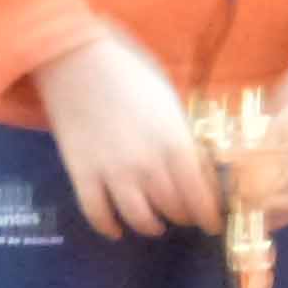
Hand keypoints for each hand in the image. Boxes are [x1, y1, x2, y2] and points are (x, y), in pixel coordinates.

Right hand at [35, 32, 217, 235]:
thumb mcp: (169, 102)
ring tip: (155, 224)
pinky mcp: (81, 174)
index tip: (212, 224)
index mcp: (175, 143)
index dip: (208, 216)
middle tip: (185, 215)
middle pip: (172, 208)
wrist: (75, 59)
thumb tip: (197, 169)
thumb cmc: (130, 72)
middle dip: (183, 216)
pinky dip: (108, 227)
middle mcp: (147, 165)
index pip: (199, 195)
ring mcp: (112, 172)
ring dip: (150, 225)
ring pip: (138, 218)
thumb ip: (183, 138)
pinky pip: (96, 213)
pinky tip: (116, 229)